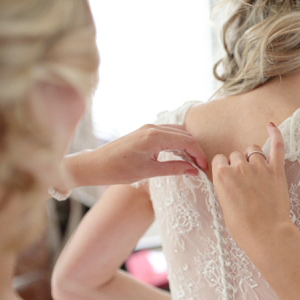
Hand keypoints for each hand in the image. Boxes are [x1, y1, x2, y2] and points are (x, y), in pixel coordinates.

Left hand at [64, 124, 207, 188]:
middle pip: (185, 135)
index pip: (187, 141)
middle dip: (195, 150)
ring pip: (177, 132)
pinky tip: (179, 155)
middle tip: (200, 167)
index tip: (204, 168)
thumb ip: (174, 169)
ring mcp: (149, 128)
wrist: (95, 165)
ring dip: (187, 145)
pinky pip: (168, 133)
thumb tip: (194, 171)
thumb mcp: (149, 172)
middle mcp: (153, 128)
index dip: (198, 155)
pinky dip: (177, 142)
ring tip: (192, 162)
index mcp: (155, 136)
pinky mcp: (145, 132)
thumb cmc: (119, 170)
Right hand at [212, 123, 291, 251]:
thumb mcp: (224, 206)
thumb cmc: (243, 227)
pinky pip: (276, 146)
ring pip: (253, 150)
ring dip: (253, 157)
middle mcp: (239, 167)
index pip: (219, 159)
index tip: (229, 177)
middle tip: (244, 181)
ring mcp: (259, 167)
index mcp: (222, 176)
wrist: (266, 234)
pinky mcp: (276, 170)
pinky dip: (275, 134)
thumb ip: (226, 187)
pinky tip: (271, 125)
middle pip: (235, 154)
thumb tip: (230, 181)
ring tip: (257, 171)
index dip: (224, 168)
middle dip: (238, 164)